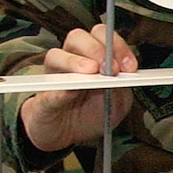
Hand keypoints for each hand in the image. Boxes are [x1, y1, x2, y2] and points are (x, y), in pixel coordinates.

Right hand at [19, 24, 136, 153]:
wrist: (69, 136)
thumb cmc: (92, 113)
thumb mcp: (117, 103)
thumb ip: (121, 88)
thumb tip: (123, 75)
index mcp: (92, 57)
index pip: (102, 36)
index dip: (118, 46)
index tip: (130, 66)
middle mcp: (71, 60)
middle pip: (78, 37)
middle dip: (97, 49)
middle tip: (110, 69)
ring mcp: (54, 77)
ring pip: (56, 55)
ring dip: (75, 62)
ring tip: (90, 72)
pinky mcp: (42, 98)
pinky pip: (48, 89)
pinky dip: (59, 90)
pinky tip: (70, 92)